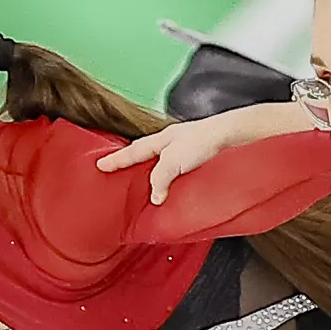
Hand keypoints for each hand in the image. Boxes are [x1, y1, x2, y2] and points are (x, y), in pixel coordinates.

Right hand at [96, 103, 296, 203]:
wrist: (230, 133)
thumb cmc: (202, 142)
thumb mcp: (174, 163)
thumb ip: (160, 179)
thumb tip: (155, 197)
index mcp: (161, 139)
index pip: (133, 152)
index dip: (116, 160)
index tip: (100, 165)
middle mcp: (171, 139)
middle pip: (145, 149)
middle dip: (131, 158)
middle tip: (118, 166)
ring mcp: (185, 143)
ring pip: (161, 154)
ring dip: (151, 165)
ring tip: (143, 176)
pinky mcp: (199, 149)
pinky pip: (177, 160)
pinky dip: (169, 169)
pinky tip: (174, 177)